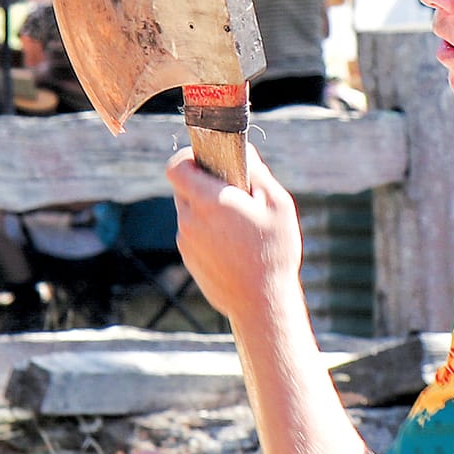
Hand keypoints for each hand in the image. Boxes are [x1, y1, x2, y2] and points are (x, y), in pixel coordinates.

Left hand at [164, 143, 301, 324]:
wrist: (261, 302)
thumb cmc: (274, 252)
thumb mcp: (278, 205)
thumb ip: (258, 173)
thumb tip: (244, 150)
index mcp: (209, 201)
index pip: (176, 167)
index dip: (187, 157)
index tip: (207, 159)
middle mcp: (190, 220)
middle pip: (183, 188)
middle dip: (203, 184)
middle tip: (232, 192)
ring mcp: (186, 242)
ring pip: (189, 212)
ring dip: (206, 210)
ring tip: (238, 224)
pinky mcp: (188, 259)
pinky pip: (192, 234)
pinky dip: (207, 231)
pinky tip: (234, 245)